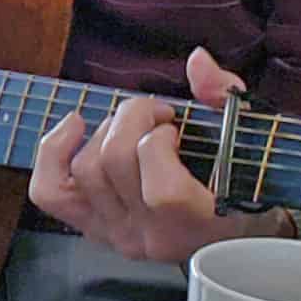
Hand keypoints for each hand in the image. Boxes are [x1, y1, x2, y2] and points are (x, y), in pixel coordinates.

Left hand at [29, 46, 270, 263]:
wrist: (239, 229)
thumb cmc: (248, 177)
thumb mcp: (249, 135)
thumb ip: (226, 95)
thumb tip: (197, 62)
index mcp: (201, 224)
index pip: (162, 191)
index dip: (157, 142)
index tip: (175, 126)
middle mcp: (153, 238)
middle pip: (113, 163)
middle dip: (130, 117)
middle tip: (155, 112)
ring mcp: (119, 236)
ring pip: (84, 169)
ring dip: (103, 130)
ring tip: (131, 126)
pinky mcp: (94, 229)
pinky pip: (50, 191)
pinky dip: (53, 152)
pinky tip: (75, 127)